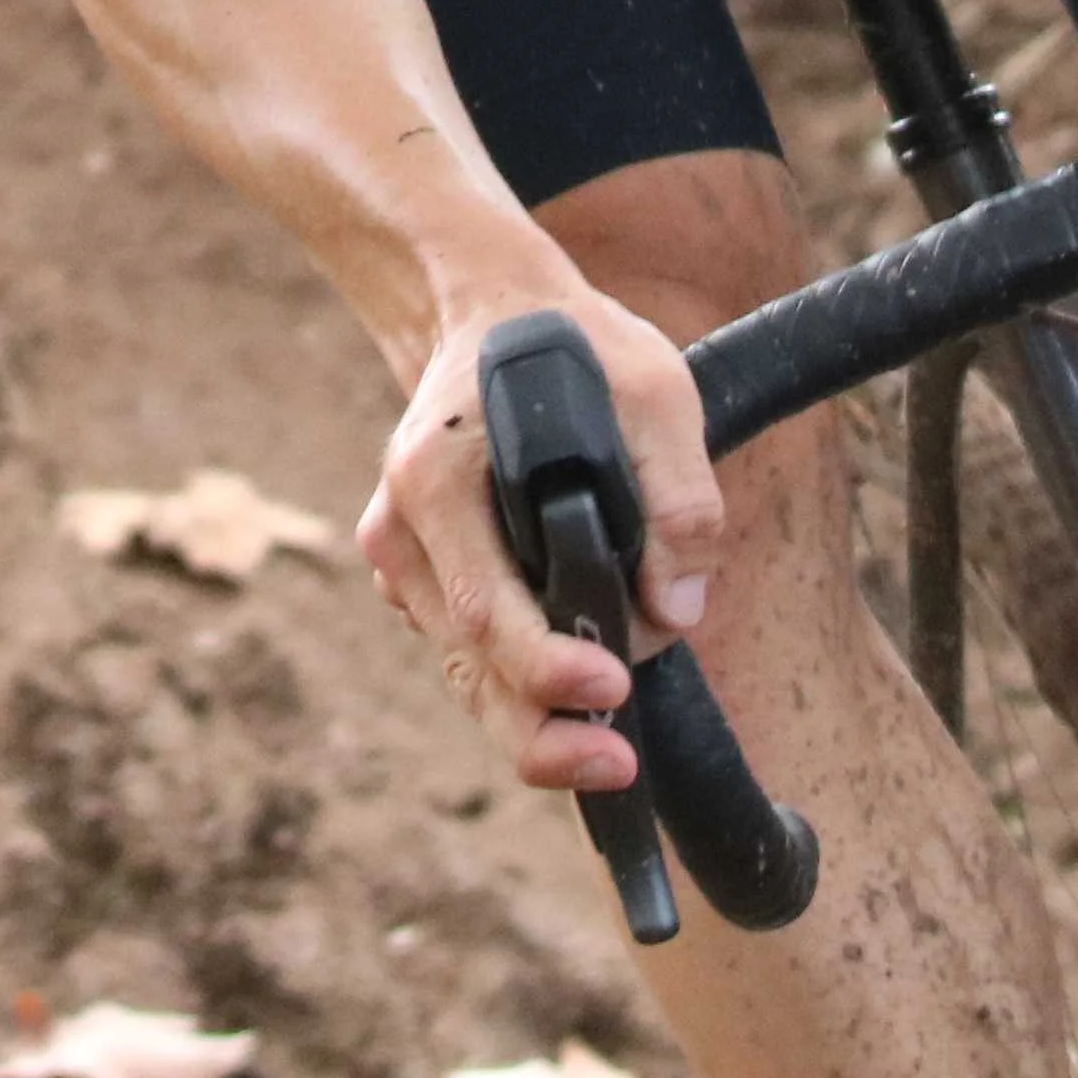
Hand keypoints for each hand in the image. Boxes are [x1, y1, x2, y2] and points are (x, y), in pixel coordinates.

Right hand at [353, 270, 719, 796]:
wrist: (490, 306)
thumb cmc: (573, 346)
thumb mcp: (654, 392)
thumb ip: (678, 499)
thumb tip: (675, 611)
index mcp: (436, 480)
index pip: (487, 609)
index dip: (548, 669)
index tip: (613, 689)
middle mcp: (400, 528)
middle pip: (468, 666)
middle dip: (540, 736)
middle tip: (616, 772)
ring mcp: (400, 555)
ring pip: (466, 672)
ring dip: (533, 720)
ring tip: (609, 755)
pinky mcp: (419, 573)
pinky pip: (466, 650)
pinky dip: (515, 684)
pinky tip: (574, 696)